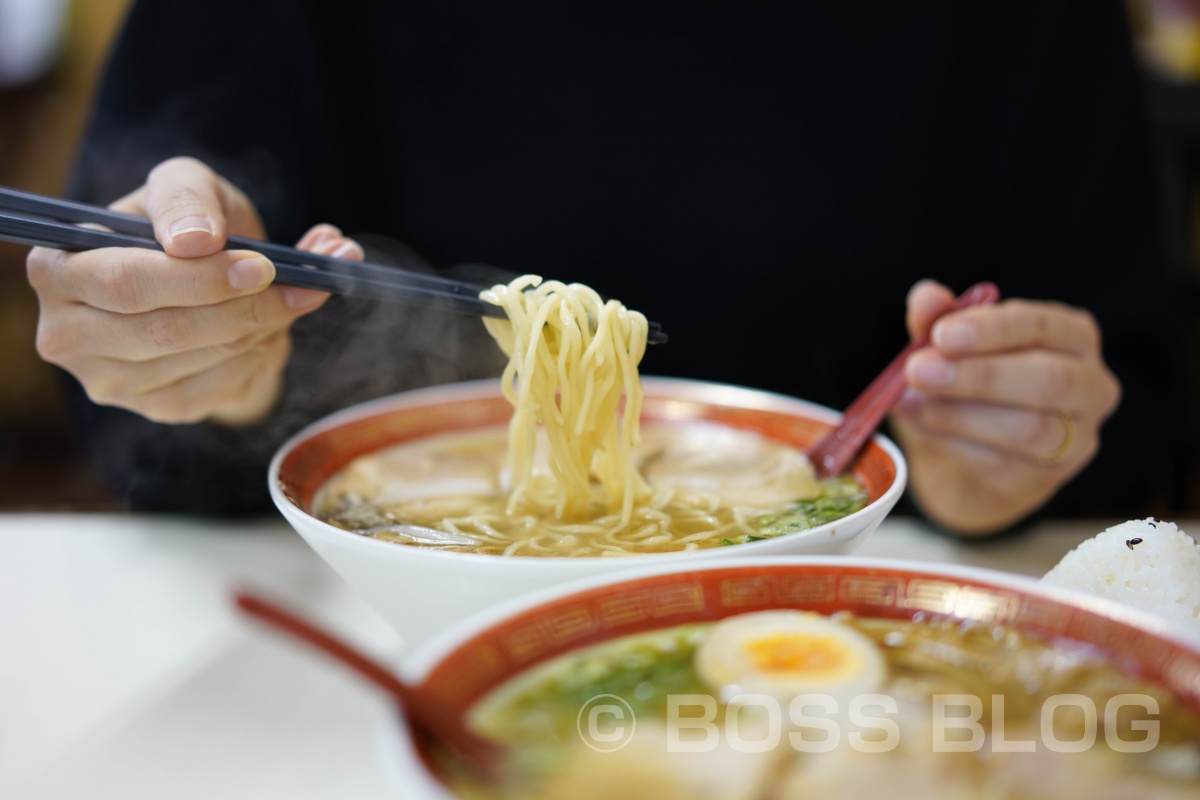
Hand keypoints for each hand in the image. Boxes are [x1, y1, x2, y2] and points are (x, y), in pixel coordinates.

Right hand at [26, 157, 361, 425]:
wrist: (216, 281)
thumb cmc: (189, 227)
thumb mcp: (187, 186)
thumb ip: (186, 198)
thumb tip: (195, 239)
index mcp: (57, 268)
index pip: (123, 281)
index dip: (199, 278)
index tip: (261, 266)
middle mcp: (67, 332)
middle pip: (163, 330)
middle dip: (243, 307)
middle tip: (300, 287)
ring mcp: (107, 380)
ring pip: (199, 359)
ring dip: (260, 328)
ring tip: (291, 298)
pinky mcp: (153, 407)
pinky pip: (216, 388)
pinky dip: (256, 355)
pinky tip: (267, 329)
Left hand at [889, 279, 1120, 534]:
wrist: (971, 456)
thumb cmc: (969, 384)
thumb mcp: (948, 347)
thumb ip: (937, 319)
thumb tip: (927, 297)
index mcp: (1072, 335)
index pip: (1042, 325)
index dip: (991, 329)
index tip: (940, 334)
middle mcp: (1091, 384)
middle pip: (1048, 379)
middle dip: (978, 374)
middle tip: (917, 370)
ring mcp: (1079, 436)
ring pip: (1029, 428)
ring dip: (960, 413)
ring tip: (910, 401)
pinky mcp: (1052, 475)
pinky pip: (1004, 463)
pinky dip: (955, 442)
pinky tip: (923, 425)